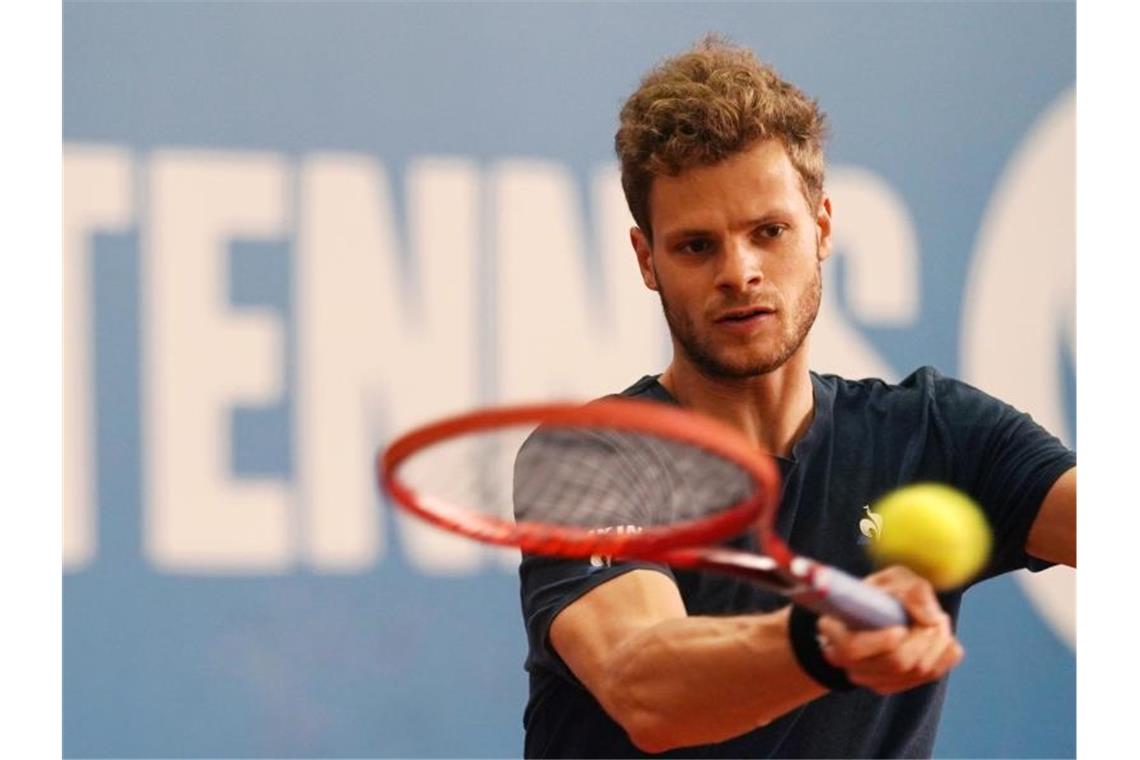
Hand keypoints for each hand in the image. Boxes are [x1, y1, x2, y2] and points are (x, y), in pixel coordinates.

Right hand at [816, 565, 963, 693]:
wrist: (881, 610)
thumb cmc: (883, 592)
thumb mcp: (894, 578)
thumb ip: (913, 591)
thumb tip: (931, 619)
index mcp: (834, 630)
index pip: (853, 648)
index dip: (881, 641)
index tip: (901, 628)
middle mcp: (846, 660)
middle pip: (894, 663)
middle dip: (923, 639)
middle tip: (937, 617)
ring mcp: (868, 677)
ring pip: (915, 672)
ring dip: (937, 645)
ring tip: (938, 622)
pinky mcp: (892, 684)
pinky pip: (929, 677)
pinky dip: (944, 657)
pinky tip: (941, 639)